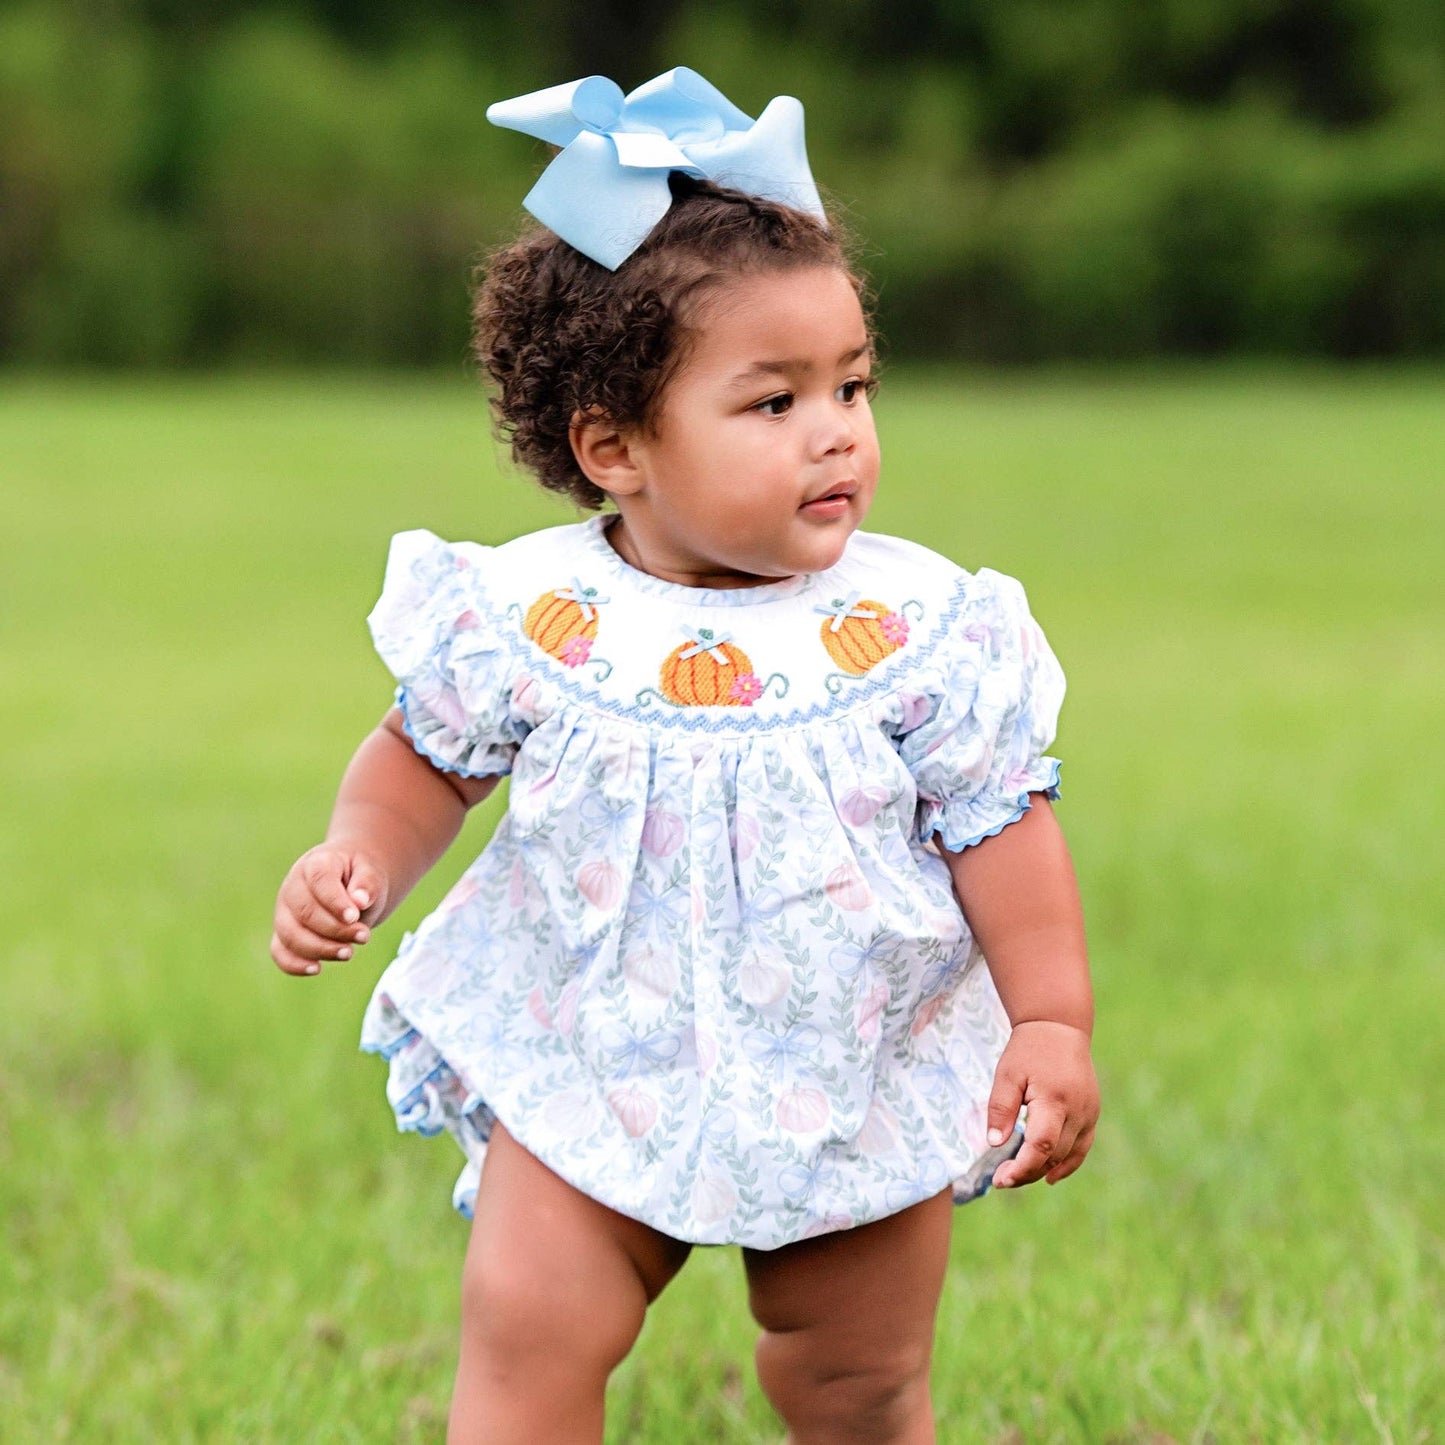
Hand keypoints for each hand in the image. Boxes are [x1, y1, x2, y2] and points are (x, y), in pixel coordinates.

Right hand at [271, 843, 387, 976]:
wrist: (351, 883)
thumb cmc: (360, 877)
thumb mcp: (371, 873)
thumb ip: (367, 884)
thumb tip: (360, 900)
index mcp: (316, 864)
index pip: (319, 881)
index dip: (335, 901)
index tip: (354, 916)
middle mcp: (293, 886)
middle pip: (305, 912)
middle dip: (335, 929)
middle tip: (363, 936)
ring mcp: (284, 911)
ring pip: (290, 935)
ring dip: (319, 949)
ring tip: (348, 953)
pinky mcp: (284, 933)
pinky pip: (279, 951)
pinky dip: (293, 964)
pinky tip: (317, 968)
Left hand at [986, 1020, 1098, 1188]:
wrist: (1058, 1027)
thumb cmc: (1028, 1049)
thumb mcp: (1007, 1074)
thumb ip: (1001, 1109)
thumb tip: (994, 1144)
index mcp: (1055, 1099)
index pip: (1041, 1145)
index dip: (1022, 1168)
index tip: (999, 1180)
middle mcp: (1078, 1110)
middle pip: (1054, 1155)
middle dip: (1027, 1172)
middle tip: (1000, 1179)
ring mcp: (1089, 1113)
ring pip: (1068, 1155)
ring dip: (1043, 1169)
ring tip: (1016, 1175)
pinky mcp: (1092, 1114)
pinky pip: (1081, 1148)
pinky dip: (1066, 1164)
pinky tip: (1049, 1176)